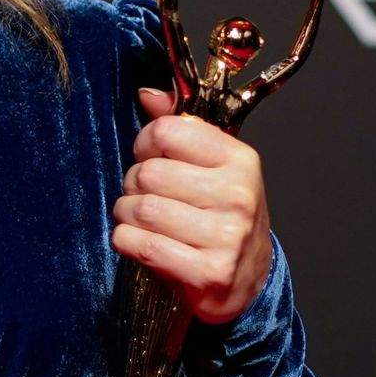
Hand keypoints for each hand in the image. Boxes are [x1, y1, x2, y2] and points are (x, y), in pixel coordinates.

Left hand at [112, 89, 273, 324]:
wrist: (249, 281)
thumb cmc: (223, 218)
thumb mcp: (213, 167)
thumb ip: (179, 128)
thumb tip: (147, 95)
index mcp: (239, 160)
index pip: (167, 131)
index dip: (145, 145)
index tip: (149, 158)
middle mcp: (238, 195)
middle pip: (148, 174)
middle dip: (132, 186)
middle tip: (143, 197)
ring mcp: (226, 236)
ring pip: (141, 210)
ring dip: (126, 216)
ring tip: (140, 221)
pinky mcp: (209, 273)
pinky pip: (143, 245)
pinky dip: (127, 242)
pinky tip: (137, 243)